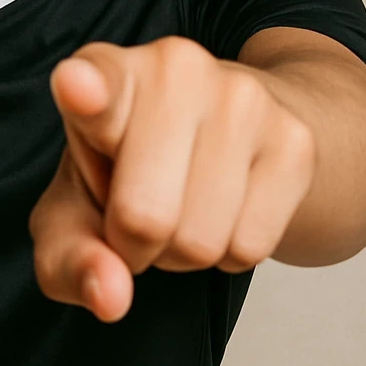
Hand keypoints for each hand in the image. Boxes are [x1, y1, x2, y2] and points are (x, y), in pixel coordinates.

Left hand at [28, 37, 316, 322]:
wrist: (232, 138)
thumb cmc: (128, 175)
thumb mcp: (74, 216)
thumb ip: (70, 259)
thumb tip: (112, 297)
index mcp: (106, 76)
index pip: (96, 86)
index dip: (86, 93)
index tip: (76, 86)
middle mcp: (176, 69)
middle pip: (143, 218)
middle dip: (135, 245)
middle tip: (139, 210)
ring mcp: (243, 97)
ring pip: (201, 242)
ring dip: (183, 252)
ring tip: (182, 204)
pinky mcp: (295, 139)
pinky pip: (250, 247)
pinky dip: (229, 252)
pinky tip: (224, 208)